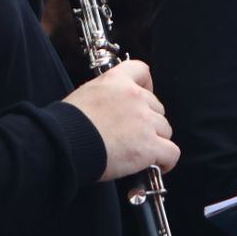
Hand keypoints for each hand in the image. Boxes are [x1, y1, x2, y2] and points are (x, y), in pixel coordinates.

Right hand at [63, 60, 179, 180]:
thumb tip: (110, 111)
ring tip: (141, 153)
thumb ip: (105, 97)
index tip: (142, 97)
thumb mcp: (85, 96)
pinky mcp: (149, 145)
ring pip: (165, 130)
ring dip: (156, 141)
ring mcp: (145, 121)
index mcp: (117, 81)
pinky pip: (172, 152)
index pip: (142, 70)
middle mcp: (135, 96)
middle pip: (156, 107)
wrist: (65, 144)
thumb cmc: (68, 125)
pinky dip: (167, 160)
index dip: (146, 85)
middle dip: (149, 121)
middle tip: (133, 135)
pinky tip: (158, 165)